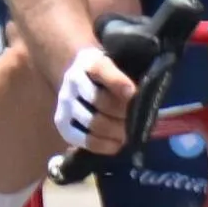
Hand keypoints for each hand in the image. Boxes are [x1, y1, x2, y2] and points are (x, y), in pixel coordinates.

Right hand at [52, 40, 134, 154]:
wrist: (75, 75)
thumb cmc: (104, 73)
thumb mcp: (114, 63)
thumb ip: (127, 75)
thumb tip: (145, 97)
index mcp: (88, 62)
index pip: (100, 69)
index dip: (116, 82)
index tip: (132, 92)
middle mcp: (73, 81)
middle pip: (99, 100)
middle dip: (123, 112)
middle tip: (140, 120)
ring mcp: (65, 103)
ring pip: (93, 122)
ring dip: (116, 130)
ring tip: (130, 134)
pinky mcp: (62, 123)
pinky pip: (84, 139)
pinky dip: (104, 145)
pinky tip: (117, 144)